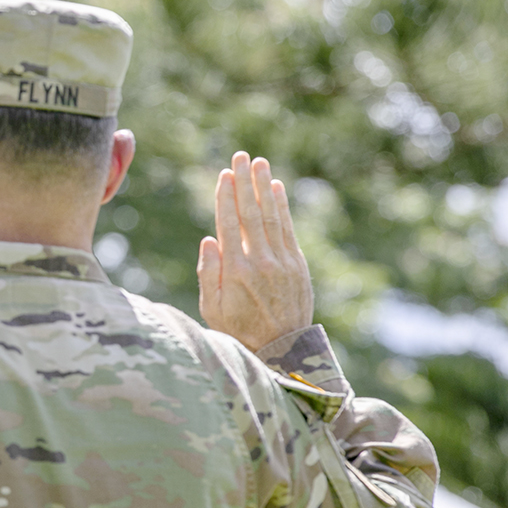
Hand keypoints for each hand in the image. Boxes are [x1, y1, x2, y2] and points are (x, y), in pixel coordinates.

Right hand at [196, 151, 313, 351]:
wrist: (281, 349)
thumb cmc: (238, 330)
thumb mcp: (212, 308)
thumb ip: (210, 273)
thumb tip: (209, 239)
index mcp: (236, 272)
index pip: (229, 224)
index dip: (226, 197)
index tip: (224, 175)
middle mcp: (260, 262)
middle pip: (252, 213)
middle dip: (246, 183)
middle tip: (242, 157)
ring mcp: (282, 262)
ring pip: (272, 216)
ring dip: (265, 187)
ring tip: (260, 163)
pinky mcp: (297, 265)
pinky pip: (288, 229)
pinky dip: (283, 207)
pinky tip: (277, 188)